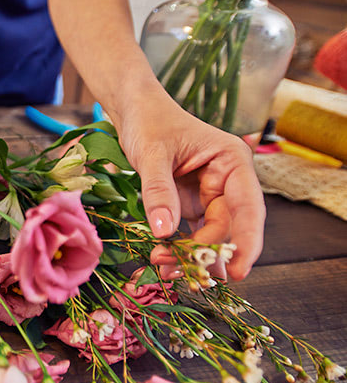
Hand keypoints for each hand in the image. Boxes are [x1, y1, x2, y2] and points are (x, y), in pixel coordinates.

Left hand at [117, 98, 264, 279]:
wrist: (134, 112)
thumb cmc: (149, 121)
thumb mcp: (152, 154)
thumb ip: (159, 191)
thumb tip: (164, 231)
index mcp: (232, 162)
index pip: (248, 207)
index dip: (246, 241)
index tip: (238, 271)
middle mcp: (227, 181)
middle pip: (226, 228)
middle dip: (204, 253)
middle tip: (176, 270)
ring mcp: (209, 195)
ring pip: (209, 235)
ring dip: (190, 256)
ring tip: (165, 269)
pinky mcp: (190, 205)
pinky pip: (191, 233)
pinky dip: (179, 249)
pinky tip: (165, 263)